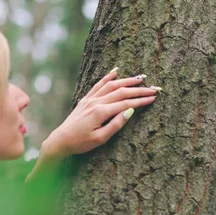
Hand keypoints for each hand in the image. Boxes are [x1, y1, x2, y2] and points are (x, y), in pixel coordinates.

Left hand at [42, 69, 159, 158]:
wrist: (61, 140)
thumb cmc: (81, 143)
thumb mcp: (100, 139)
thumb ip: (116, 124)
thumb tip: (130, 111)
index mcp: (101, 112)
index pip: (126, 103)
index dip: (141, 100)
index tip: (154, 97)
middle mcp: (96, 102)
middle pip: (121, 92)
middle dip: (139, 89)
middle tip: (154, 87)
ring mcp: (90, 99)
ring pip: (111, 85)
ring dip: (127, 80)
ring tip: (140, 77)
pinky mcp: (85, 99)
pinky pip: (98, 85)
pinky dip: (108, 77)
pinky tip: (116, 71)